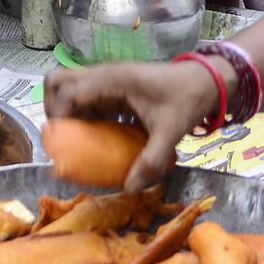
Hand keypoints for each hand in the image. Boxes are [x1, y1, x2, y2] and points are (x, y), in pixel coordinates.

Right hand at [42, 60, 218, 190]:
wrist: (208, 80)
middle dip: (54, 109)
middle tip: (64, 138)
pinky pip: (90, 98)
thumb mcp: (170, 131)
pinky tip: (100, 138)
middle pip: (59, 82)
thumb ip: (151, 160)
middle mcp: (105, 75)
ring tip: (77, 143)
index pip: (68, 91)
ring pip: (72, 89)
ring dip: (70, 114)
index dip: (58, 116)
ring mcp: (110, 79)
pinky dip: (87, 115)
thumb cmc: (188, 98)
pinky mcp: (116, 87)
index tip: (60, 143)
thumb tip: (130, 188)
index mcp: (113, 80)